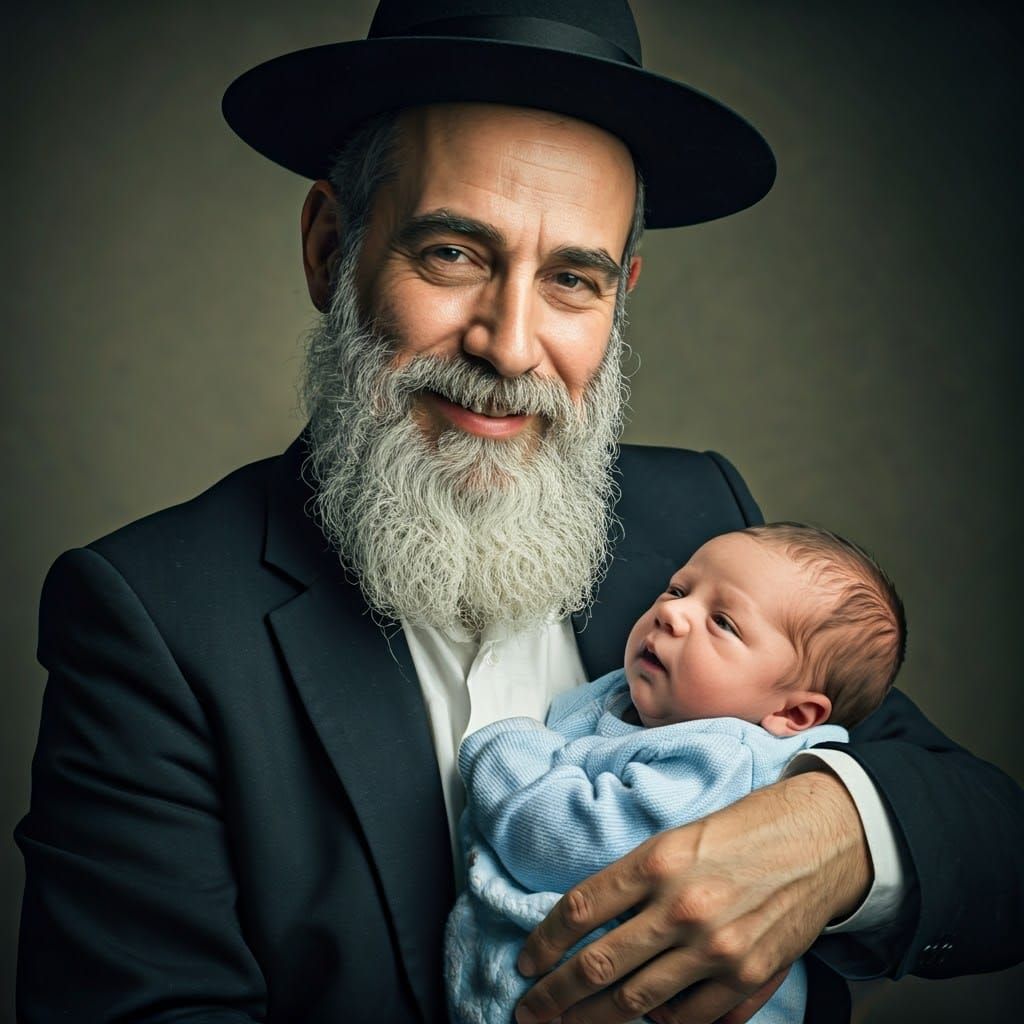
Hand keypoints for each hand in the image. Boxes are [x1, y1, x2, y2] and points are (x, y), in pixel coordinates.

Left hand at [514, 769, 870, 1023]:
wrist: (816, 840)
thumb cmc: (740, 832)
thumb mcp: (675, 838)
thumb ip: (634, 882)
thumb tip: (592, 930)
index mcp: (657, 861)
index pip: (580, 910)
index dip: (544, 942)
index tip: (527, 963)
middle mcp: (681, 907)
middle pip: (598, 966)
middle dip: (554, 997)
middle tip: (529, 1012)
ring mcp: (715, 949)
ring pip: (636, 1003)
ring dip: (595, 1019)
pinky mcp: (748, 978)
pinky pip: (689, 1021)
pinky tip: (644, 1023)